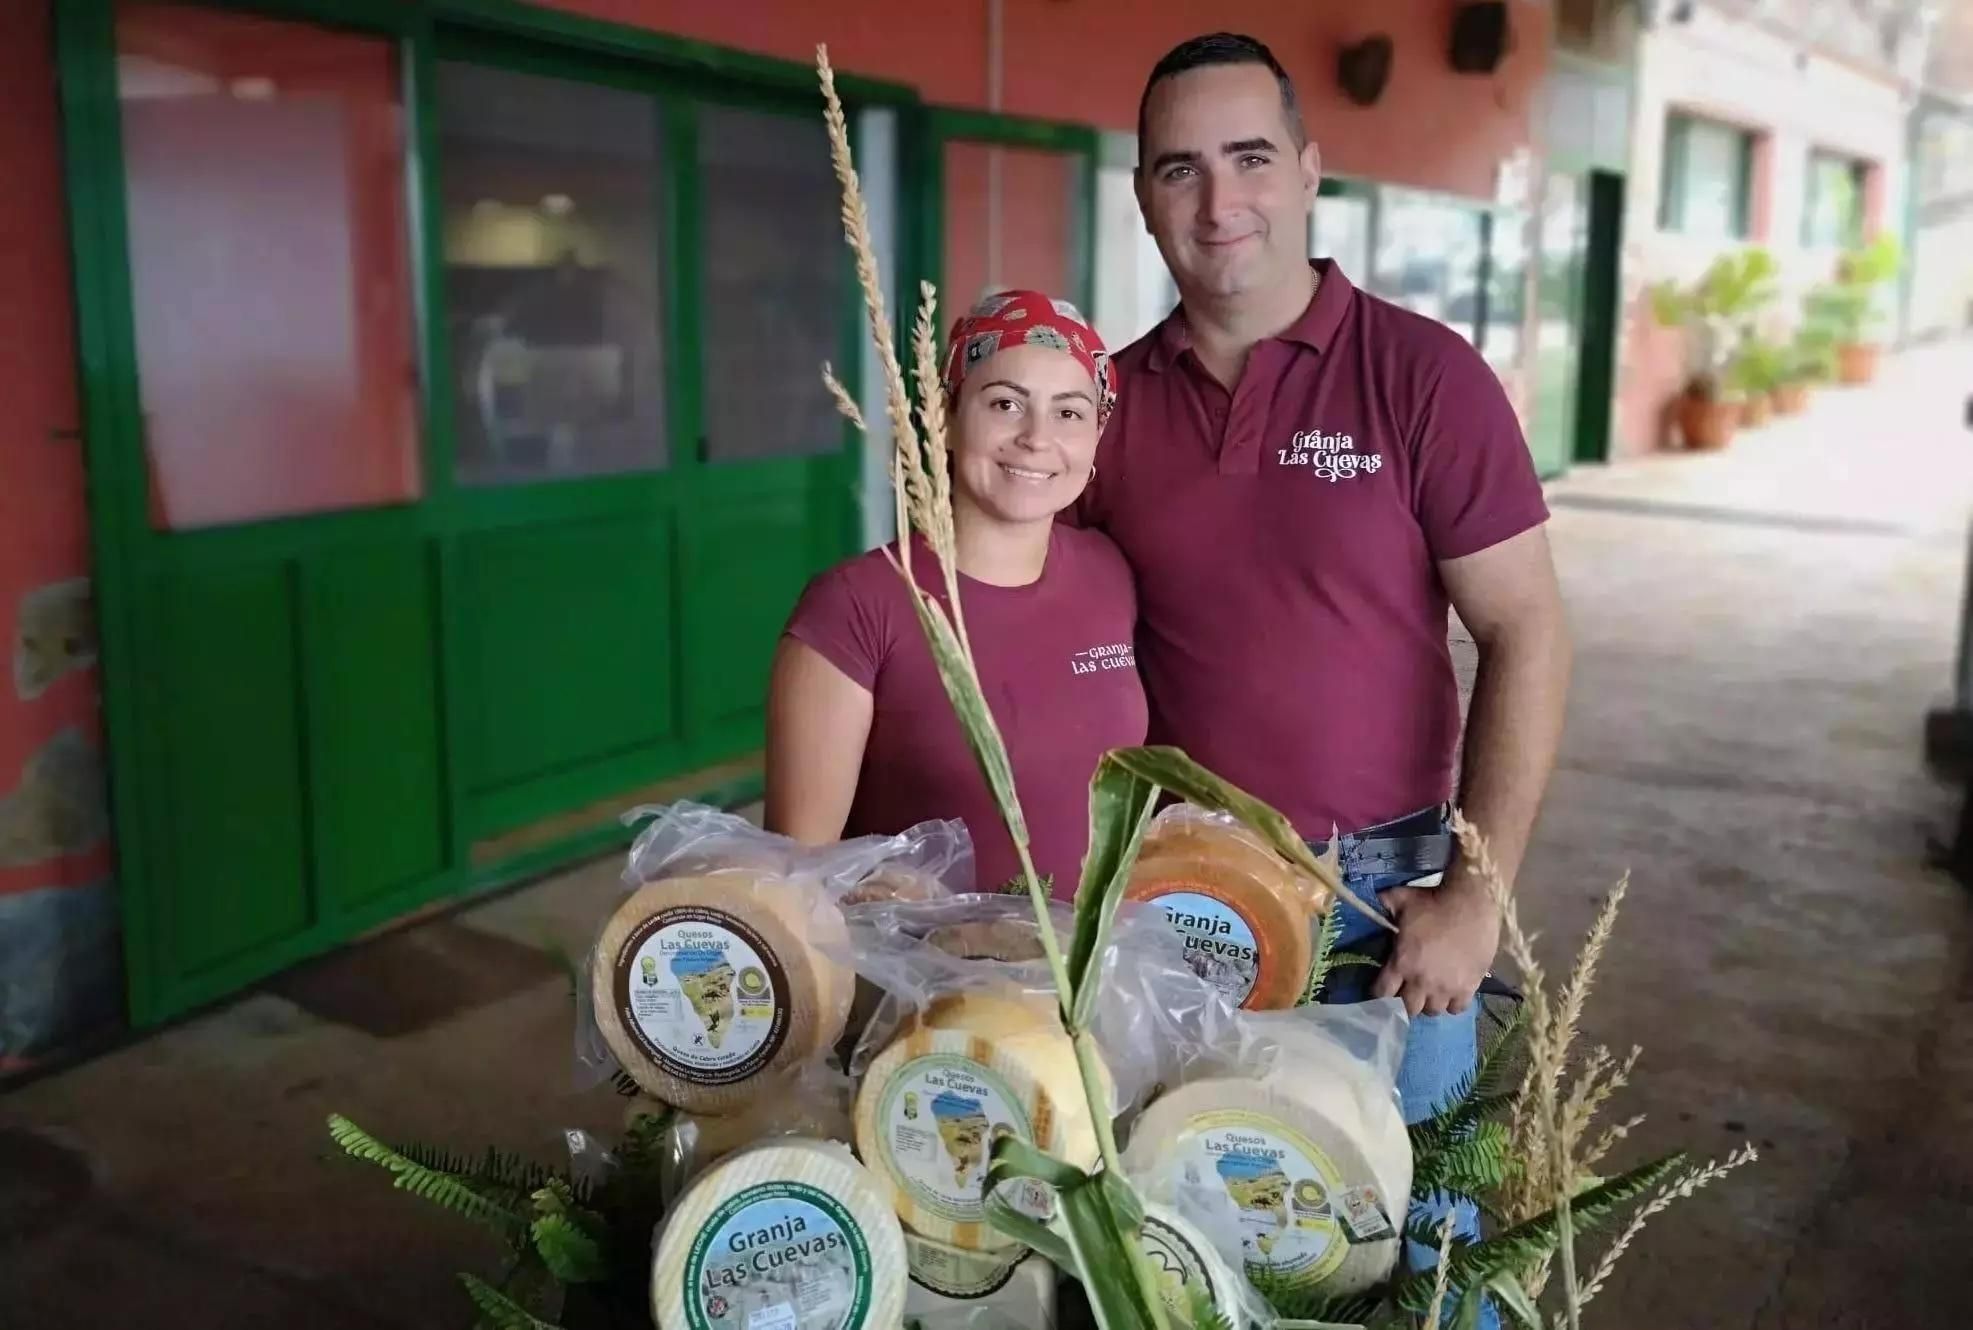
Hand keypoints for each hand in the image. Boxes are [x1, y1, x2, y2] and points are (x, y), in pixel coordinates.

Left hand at [1370, 877, 1500, 1017]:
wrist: (1471, 901)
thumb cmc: (1433, 901)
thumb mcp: (1400, 899)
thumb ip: (1383, 905)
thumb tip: (1370, 901)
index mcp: (1402, 963)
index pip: (1382, 993)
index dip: (1380, 993)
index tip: (1383, 987)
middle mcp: (1422, 981)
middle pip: (1408, 1009)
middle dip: (1405, 1002)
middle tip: (1408, 991)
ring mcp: (1447, 987)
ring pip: (1433, 1011)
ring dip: (1429, 1003)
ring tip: (1430, 992)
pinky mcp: (1469, 986)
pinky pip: (1457, 1008)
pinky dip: (1452, 1004)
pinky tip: (1451, 992)